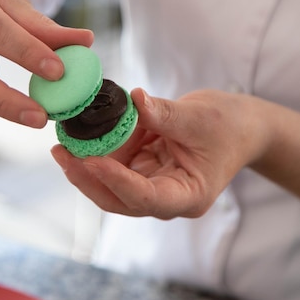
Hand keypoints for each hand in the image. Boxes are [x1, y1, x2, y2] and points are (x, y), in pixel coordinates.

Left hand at [51, 88, 267, 218]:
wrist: (239, 126)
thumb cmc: (229, 126)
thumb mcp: (200, 118)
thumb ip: (165, 114)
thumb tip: (134, 100)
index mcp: (188, 196)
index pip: (146, 198)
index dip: (117, 181)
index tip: (91, 160)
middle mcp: (166, 198)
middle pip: (119, 199)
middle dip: (88, 178)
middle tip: (62, 153)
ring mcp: (152, 185)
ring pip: (110, 186)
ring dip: (85, 166)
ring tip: (61, 143)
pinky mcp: (143, 170)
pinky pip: (114, 165)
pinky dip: (96, 151)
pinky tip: (77, 137)